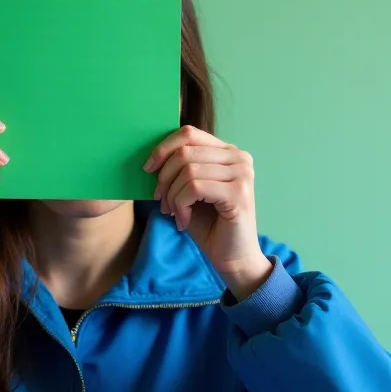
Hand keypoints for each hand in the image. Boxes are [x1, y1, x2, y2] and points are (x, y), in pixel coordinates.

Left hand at [145, 126, 272, 299]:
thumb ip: (180, 168)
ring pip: (187, 170)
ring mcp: (242, 173)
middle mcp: (239, 157)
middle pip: (184, 152)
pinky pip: (194, 188)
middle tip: (161, 202)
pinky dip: (181, 205)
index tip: (148, 169)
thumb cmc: (209, 224)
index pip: (189, 133)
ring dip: (172, 196)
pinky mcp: (239, 193)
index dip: (163, 148)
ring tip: (174, 213)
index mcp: (227, 151)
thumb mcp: (189, 190)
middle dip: (164, 178)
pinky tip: (184, 220)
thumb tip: (152, 157)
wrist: (232, 258)